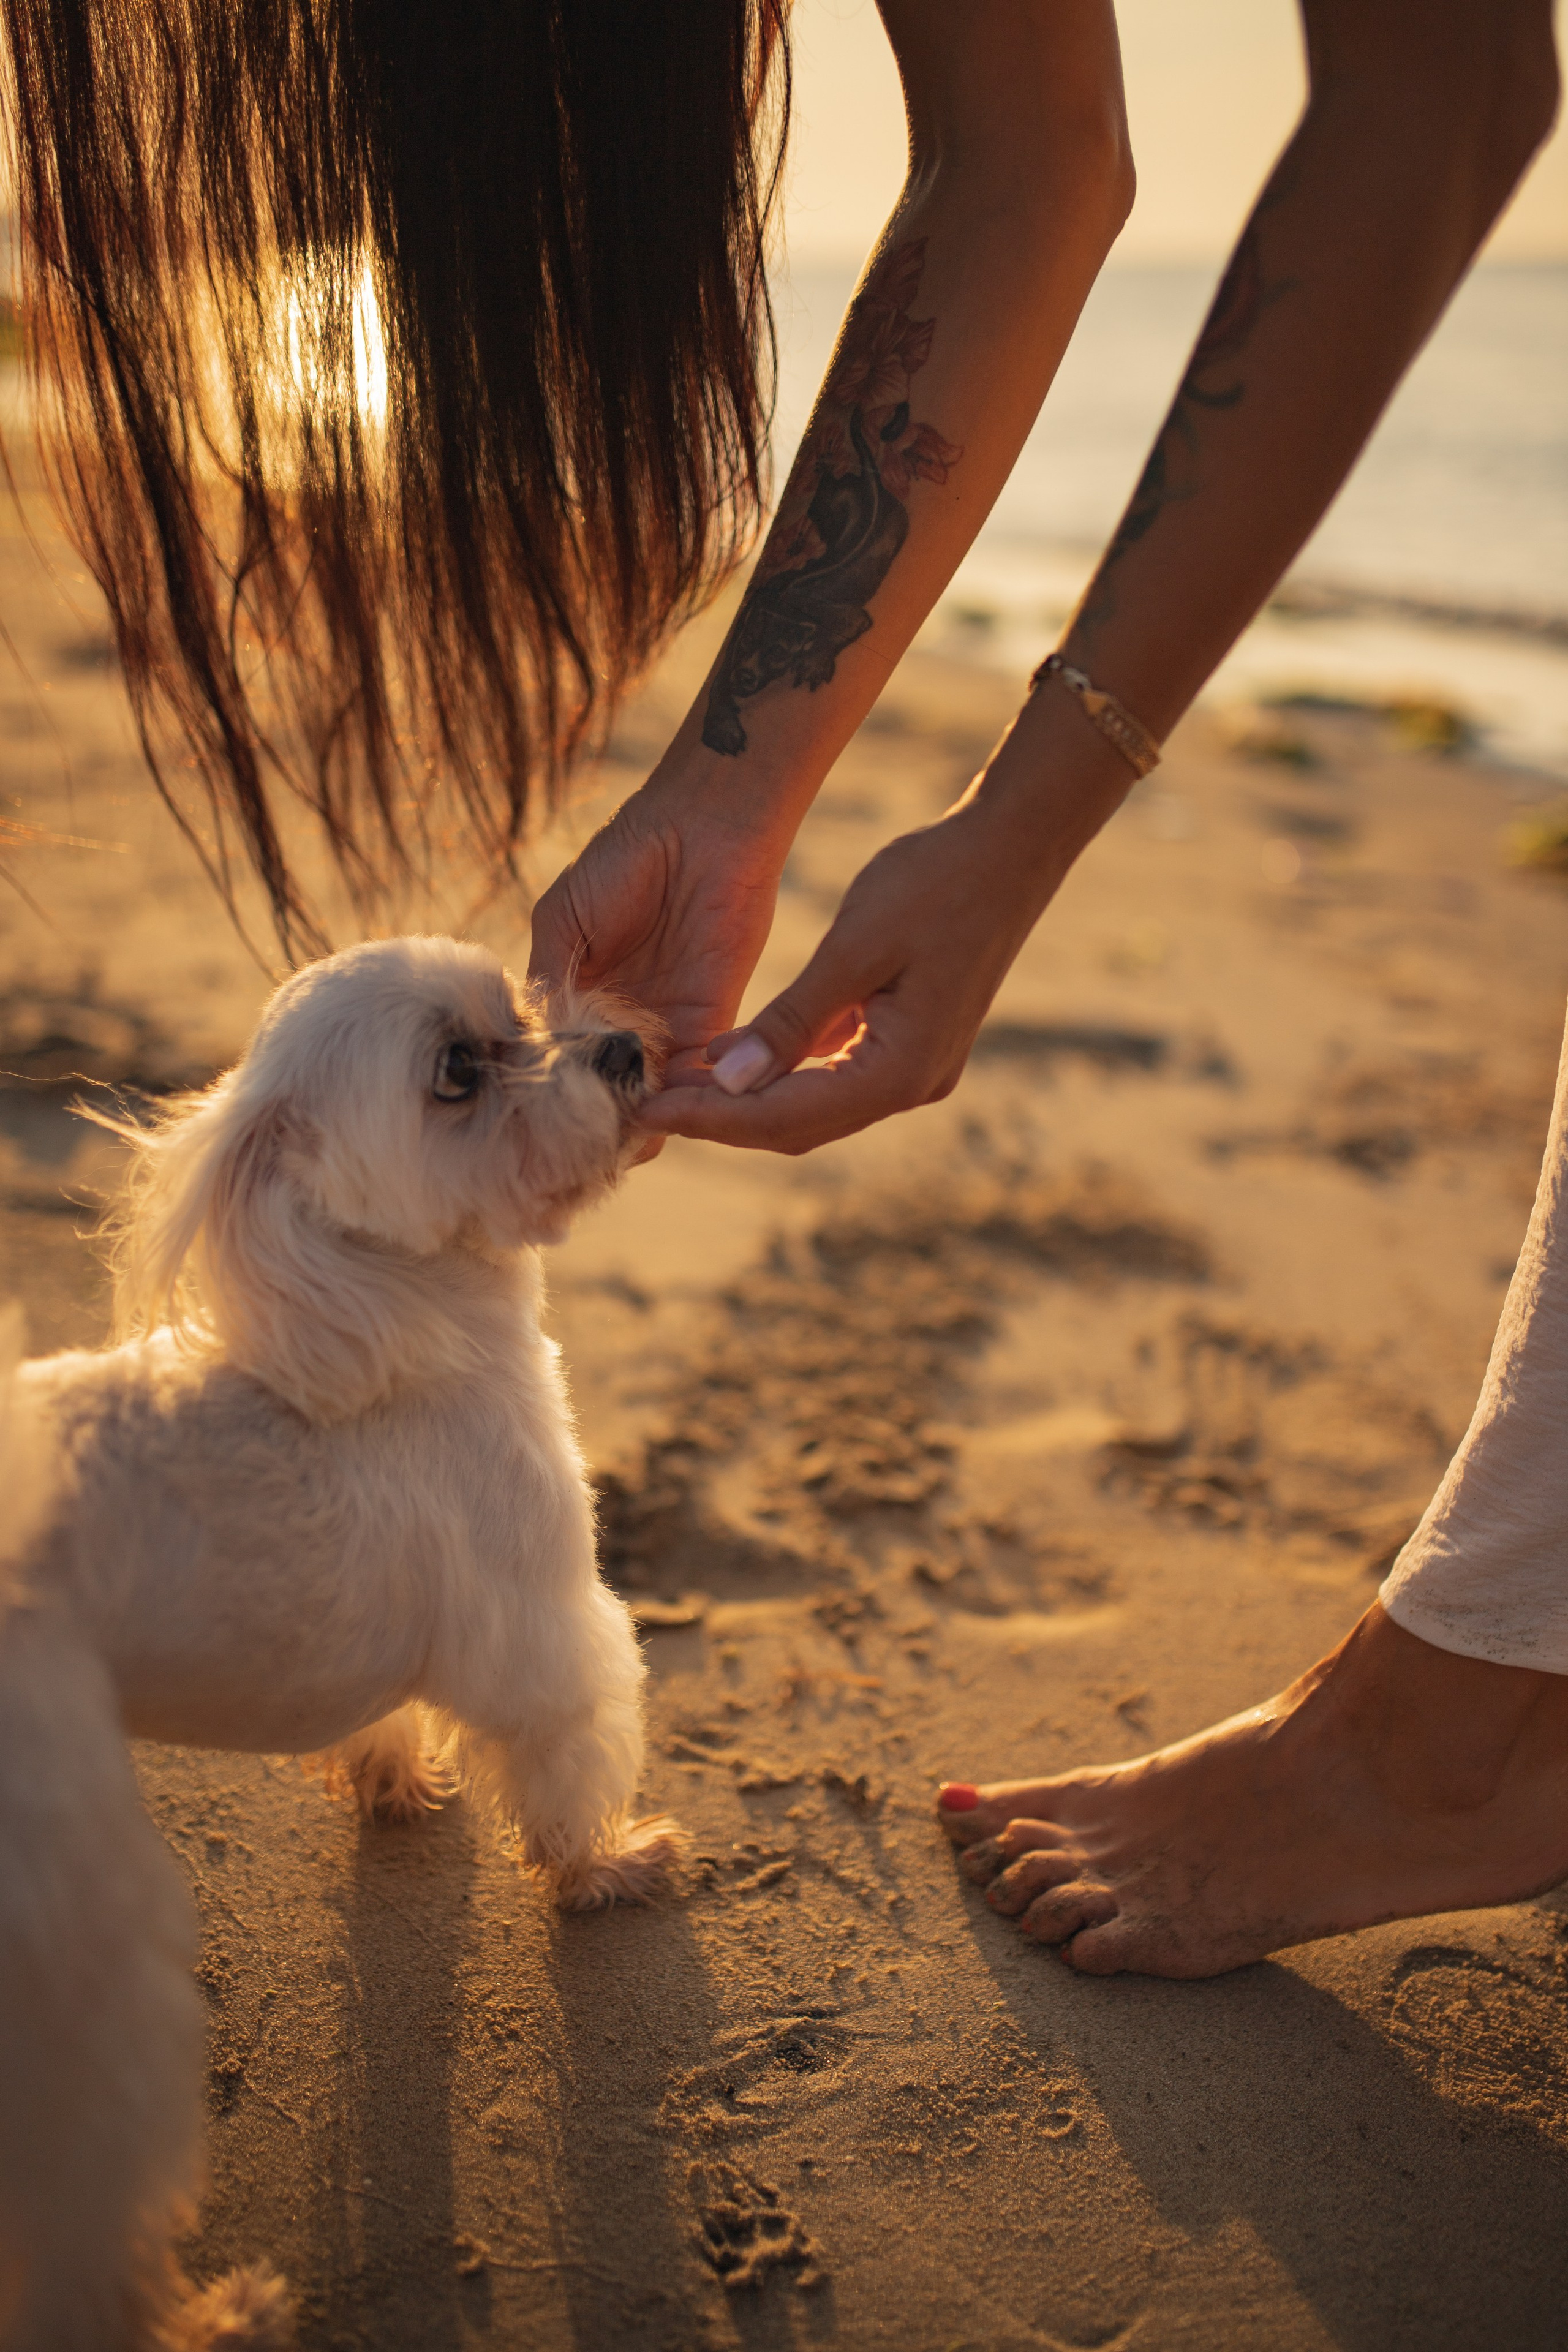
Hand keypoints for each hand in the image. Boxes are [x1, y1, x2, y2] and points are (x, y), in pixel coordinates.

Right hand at [527, 780, 789, 1151]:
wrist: (701, 825)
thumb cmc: (624, 857)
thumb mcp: (563, 921)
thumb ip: (547, 983)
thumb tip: (525, 1047)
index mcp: (583, 997)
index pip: (563, 1060)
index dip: (548, 1093)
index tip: (526, 1131)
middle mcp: (625, 1021)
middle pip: (606, 1088)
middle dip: (592, 1122)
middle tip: (569, 1159)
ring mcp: (667, 1023)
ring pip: (649, 1092)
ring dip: (631, 1119)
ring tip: (606, 1148)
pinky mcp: (711, 1017)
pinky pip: (693, 1073)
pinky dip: (674, 1099)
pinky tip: (649, 1120)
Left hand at [635, 782, 1072, 1156]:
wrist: (1013, 847)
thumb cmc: (936, 884)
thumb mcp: (853, 948)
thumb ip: (789, 1023)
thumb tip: (726, 1083)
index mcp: (901, 1071)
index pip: (786, 1118)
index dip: (711, 1119)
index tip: (647, 1110)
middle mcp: (913, 1085)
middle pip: (798, 1125)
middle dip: (722, 1120)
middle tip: (647, 1105)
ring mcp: (917, 1068)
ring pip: (814, 1106)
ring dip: (749, 1100)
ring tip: (677, 1085)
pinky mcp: (910, 1043)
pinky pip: (835, 1075)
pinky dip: (784, 1071)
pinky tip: (734, 1056)